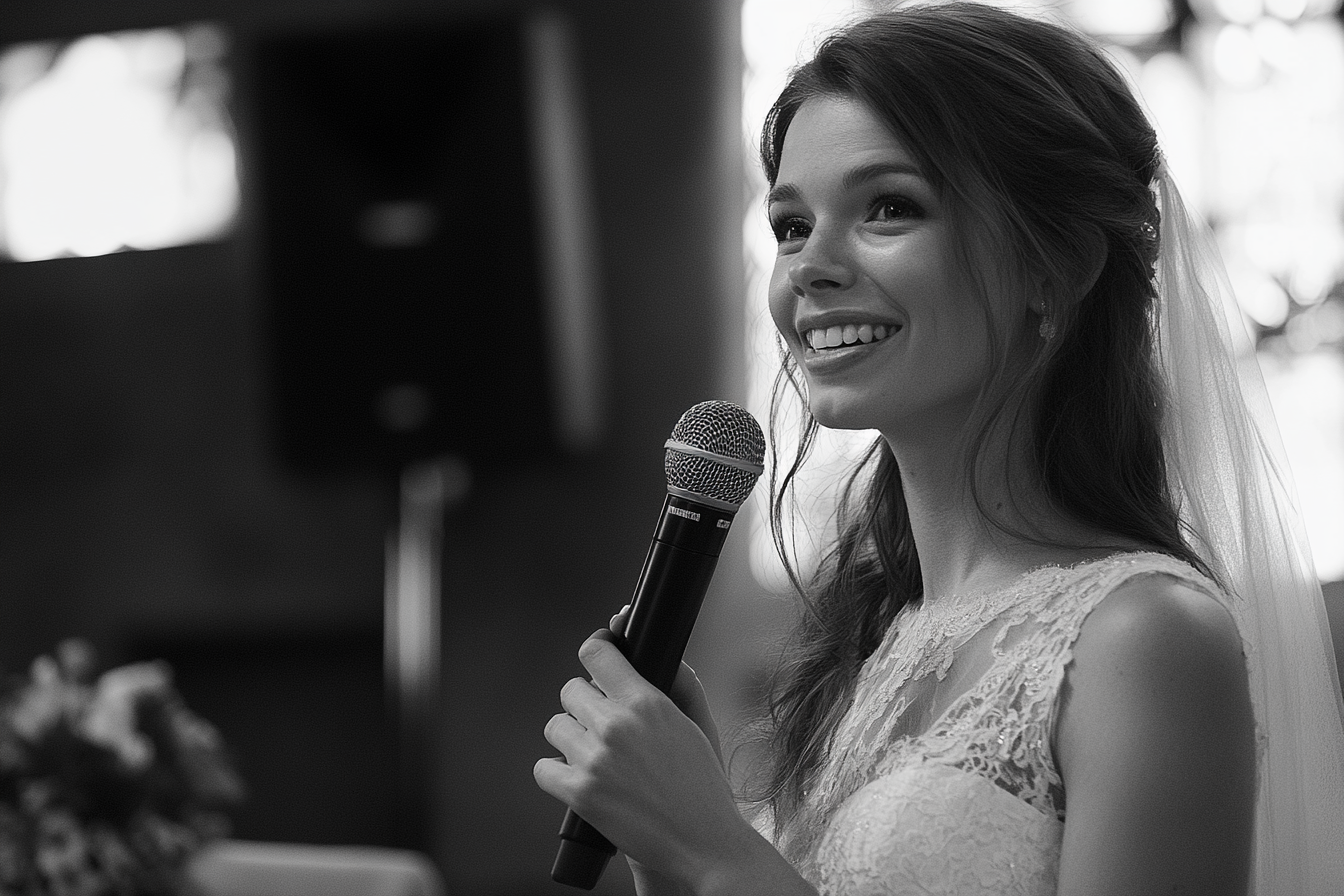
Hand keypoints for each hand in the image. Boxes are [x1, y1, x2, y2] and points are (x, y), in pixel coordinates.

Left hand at [534, 628, 751, 889]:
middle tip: (601, 724)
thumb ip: (679, 683)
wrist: (702, 844)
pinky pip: (543, 768)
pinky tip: (576, 778)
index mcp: (647, 702)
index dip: (595, 649)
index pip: (596, 653)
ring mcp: (595, 759)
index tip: (596, 656)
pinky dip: (556, 774)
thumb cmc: (703, 786)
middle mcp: (617, 725)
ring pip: (555, 726)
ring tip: (592, 755)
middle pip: (570, 690)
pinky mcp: (580, 794)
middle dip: (584, 705)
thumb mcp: (697, 725)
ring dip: (570, 737)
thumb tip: (657, 653)